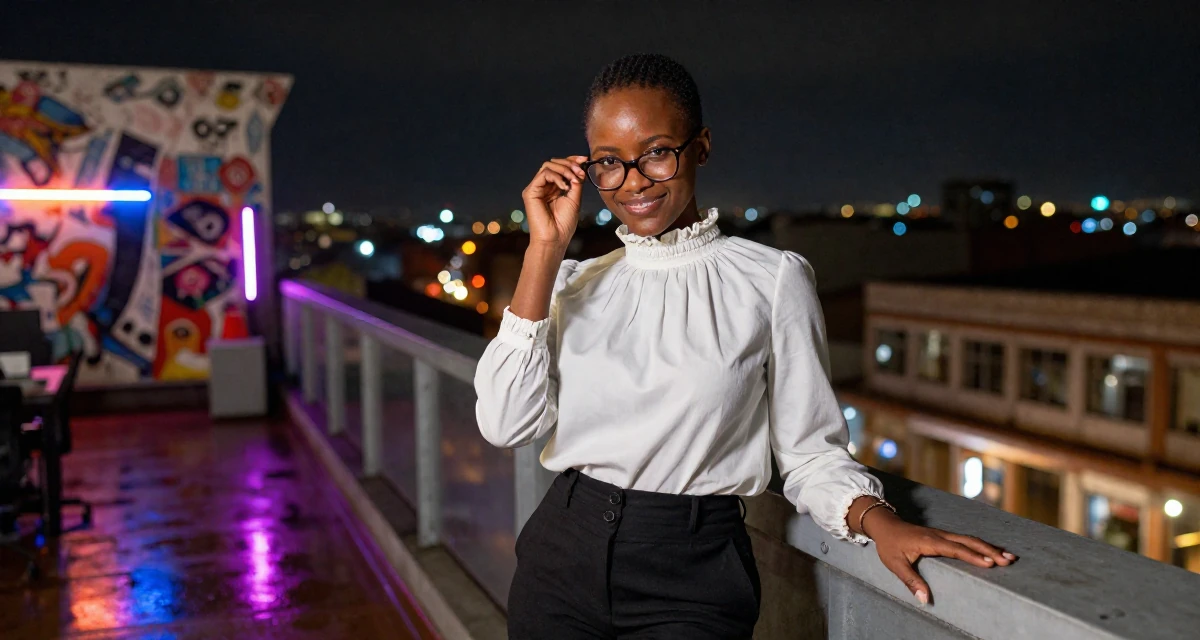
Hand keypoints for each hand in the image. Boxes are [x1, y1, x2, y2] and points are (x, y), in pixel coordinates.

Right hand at [521, 156, 586, 250]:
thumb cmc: (563, 224)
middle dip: (569, 164)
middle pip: (554, 163)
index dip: (572, 161)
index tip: (584, 159)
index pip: (560, 168)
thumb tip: (580, 168)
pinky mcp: (530, 191)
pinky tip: (565, 187)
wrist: (554, 239)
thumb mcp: (574, 199)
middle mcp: (543, 187)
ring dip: (564, 169)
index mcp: (553, 188)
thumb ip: (576, 183)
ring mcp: (536, 188)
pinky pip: (544, 174)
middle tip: (580, 171)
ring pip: (548, 165)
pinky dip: (557, 176)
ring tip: (573, 179)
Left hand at [864, 509, 1016, 604]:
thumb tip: (924, 599)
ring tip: (1010, 556)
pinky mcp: (945, 536)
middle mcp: (940, 535)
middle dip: (990, 551)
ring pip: (970, 539)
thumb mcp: (895, 564)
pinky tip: (994, 551)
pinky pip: (966, 540)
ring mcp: (943, 534)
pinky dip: (982, 545)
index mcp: (930, 541)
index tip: (991, 563)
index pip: (955, 549)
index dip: (973, 556)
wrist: (885, 526)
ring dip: (990, 547)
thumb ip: (910, 581)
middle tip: (1009, 560)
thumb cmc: (890, 545)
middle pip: (969, 542)